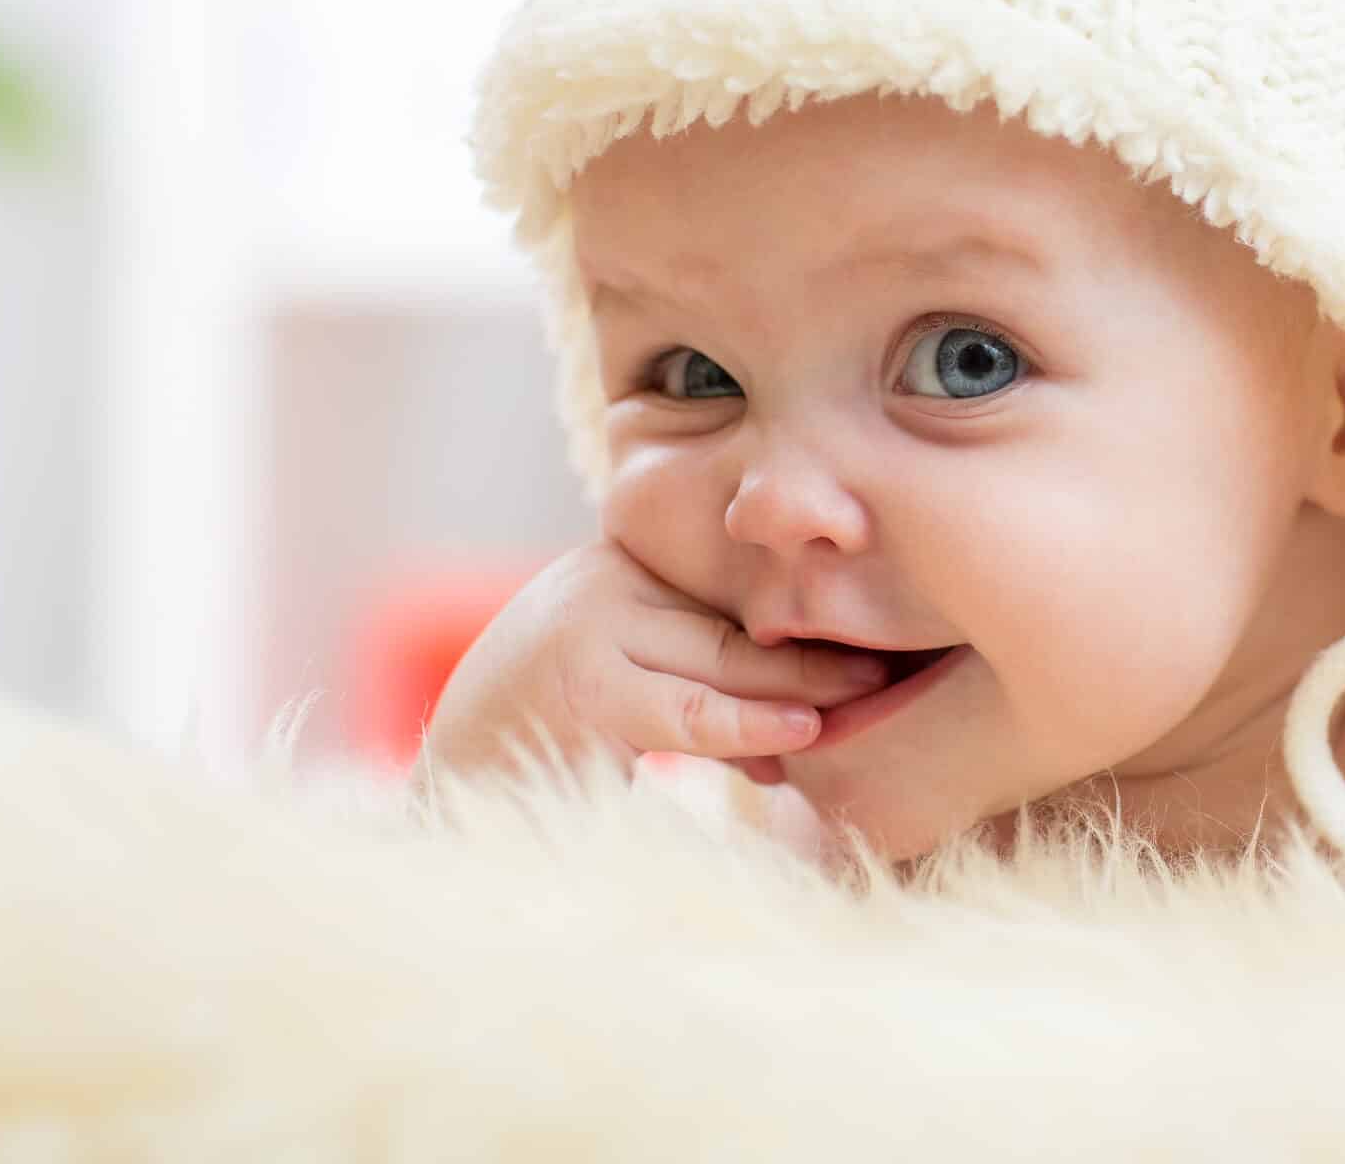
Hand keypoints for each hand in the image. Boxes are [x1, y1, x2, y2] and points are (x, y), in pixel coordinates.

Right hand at [412, 539, 886, 787]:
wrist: (451, 783)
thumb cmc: (551, 732)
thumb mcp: (627, 679)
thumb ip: (700, 676)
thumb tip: (811, 715)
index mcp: (618, 561)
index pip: (730, 583)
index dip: (806, 611)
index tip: (881, 627)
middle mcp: (601, 579)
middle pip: (737, 619)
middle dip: (820, 652)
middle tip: (893, 667)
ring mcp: (587, 629)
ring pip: (724, 664)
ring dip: (799, 692)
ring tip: (868, 699)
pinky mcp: (581, 690)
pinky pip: (688, 714)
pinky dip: (748, 731)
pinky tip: (797, 740)